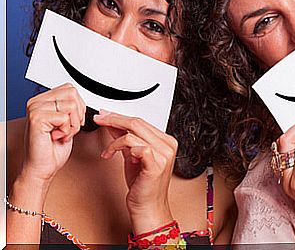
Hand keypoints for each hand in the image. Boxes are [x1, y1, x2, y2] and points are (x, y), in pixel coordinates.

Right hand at [21, 83, 85, 182]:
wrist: (42, 167)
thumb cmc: (54, 148)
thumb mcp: (66, 122)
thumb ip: (70, 106)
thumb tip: (82, 98)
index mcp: (42, 100)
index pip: (70, 89)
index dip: (78, 106)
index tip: (70, 121)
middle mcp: (36, 102)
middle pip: (72, 94)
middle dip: (77, 115)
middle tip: (66, 129)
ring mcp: (35, 109)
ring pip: (71, 105)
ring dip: (72, 124)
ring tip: (61, 134)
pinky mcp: (37, 118)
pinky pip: (65, 117)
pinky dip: (67, 131)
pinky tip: (56, 137)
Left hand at [94, 111, 175, 233]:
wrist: (148, 208)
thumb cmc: (143, 186)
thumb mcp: (131, 156)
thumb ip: (125, 139)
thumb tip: (112, 123)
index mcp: (165, 141)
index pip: (141, 121)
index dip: (120, 116)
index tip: (105, 114)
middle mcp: (167, 145)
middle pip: (137, 122)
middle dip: (114, 119)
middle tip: (99, 119)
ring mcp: (163, 154)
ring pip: (133, 133)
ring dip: (114, 140)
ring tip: (107, 151)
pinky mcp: (155, 164)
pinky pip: (133, 146)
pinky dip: (117, 147)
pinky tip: (110, 155)